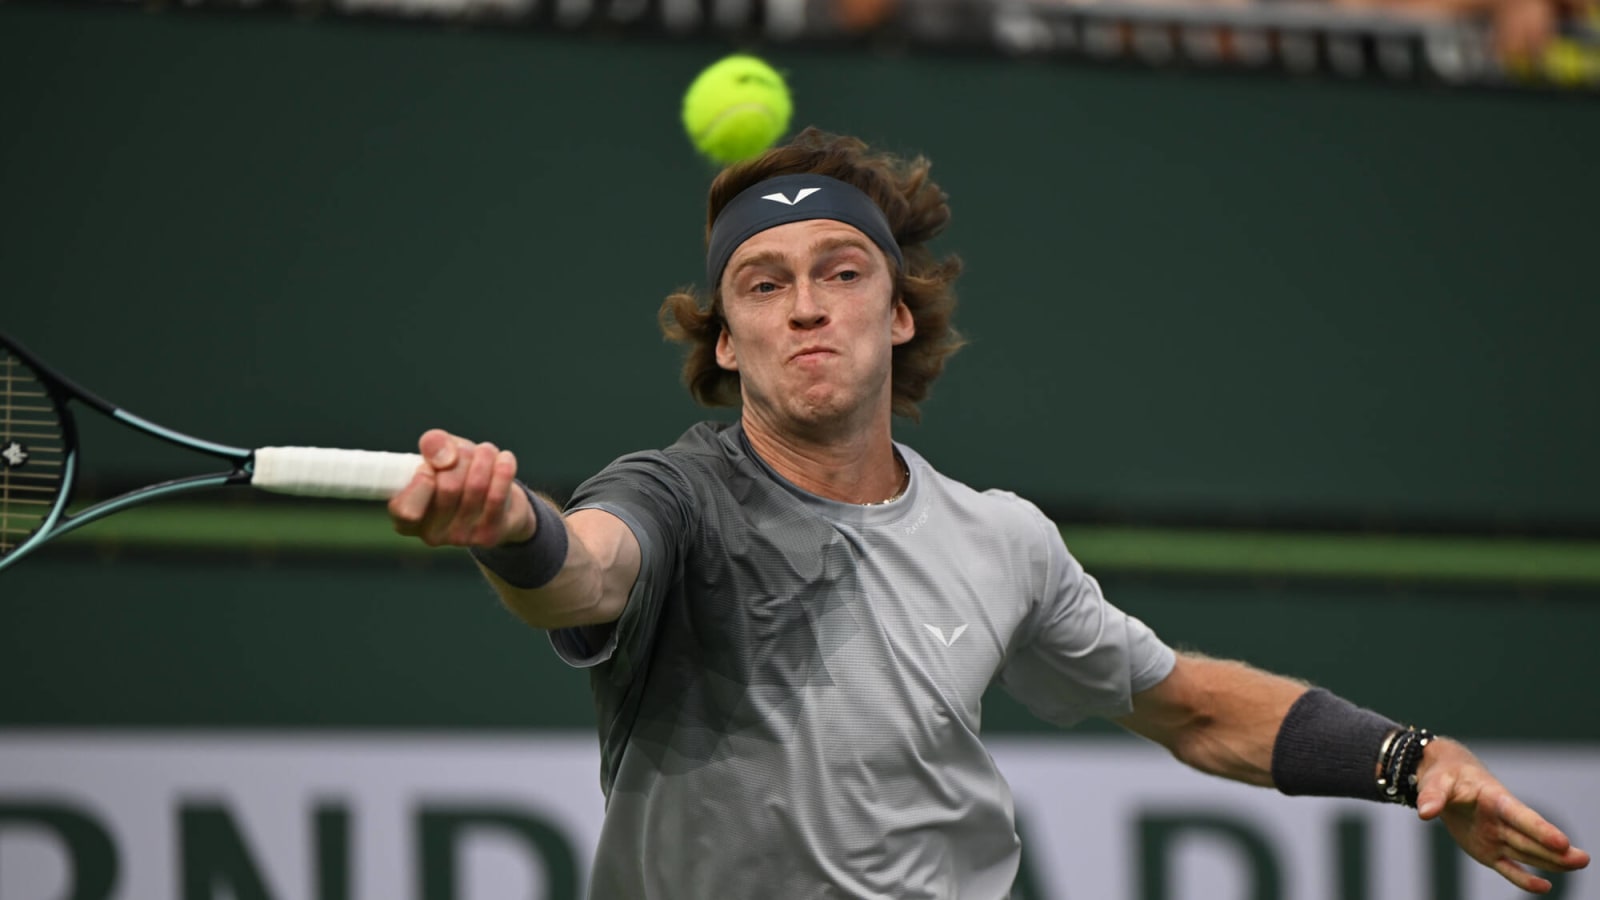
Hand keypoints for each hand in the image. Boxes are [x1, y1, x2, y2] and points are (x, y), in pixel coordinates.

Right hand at [388, 428, 535, 547]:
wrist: (501, 504)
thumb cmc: (460, 475)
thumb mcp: (440, 454)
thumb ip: (432, 445)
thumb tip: (445, 458)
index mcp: (406, 519)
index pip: (404, 509)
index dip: (419, 483)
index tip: (429, 467)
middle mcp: (430, 534)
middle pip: (447, 486)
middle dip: (461, 457)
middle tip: (466, 450)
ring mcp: (460, 538)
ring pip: (475, 487)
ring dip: (483, 458)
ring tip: (486, 450)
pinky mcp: (488, 536)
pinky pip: (497, 496)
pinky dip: (503, 469)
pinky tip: (505, 459)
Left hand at [1416, 738, 1590, 892]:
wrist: (1443, 778)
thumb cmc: (1444, 776)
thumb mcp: (1436, 782)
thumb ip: (1432, 796)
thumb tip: (1425, 812)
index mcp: (1494, 799)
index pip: (1519, 816)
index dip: (1540, 829)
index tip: (1562, 841)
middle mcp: (1501, 820)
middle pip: (1530, 838)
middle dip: (1556, 850)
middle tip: (1583, 860)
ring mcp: (1496, 836)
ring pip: (1526, 852)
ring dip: (1551, 861)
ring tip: (1578, 865)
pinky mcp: (1488, 850)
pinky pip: (1507, 866)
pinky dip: (1522, 878)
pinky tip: (1544, 886)